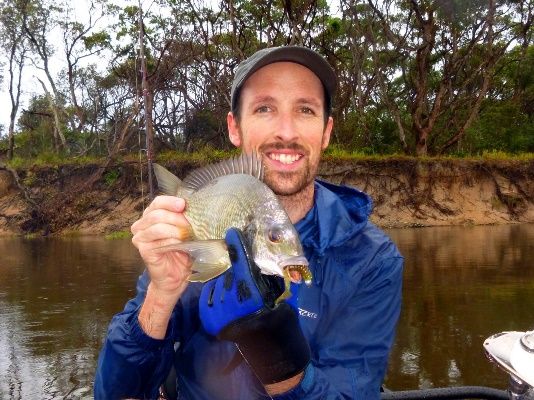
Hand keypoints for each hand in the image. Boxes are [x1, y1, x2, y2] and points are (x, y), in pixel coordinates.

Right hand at [131, 195, 191, 301]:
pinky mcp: (143, 250)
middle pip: (157, 213)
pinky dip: (172, 241)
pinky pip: (158, 241)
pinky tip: (180, 244)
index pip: (158, 202)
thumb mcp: (184, 231)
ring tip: (187, 235)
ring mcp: (140, 238)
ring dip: (175, 229)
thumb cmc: (181, 252)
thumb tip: (195, 208)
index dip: (170, 201)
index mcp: (151, 216)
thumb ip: (184, 219)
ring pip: (157, 226)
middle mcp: (141, 225)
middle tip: (190, 225)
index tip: (183, 204)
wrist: (176, 276)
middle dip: (176, 218)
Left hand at [199, 228, 309, 384]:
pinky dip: (214, 292)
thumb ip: (275, 270)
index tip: (232, 233)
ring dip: (225, 282)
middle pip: (229, 273)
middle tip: (239, 267)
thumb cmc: (278, 313)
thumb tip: (268, 250)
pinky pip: (208, 296)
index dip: (237, 246)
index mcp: (253, 293)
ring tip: (235, 287)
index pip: (241, 263)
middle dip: (234, 268)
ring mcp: (220, 312)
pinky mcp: (210, 319)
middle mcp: (234, 302)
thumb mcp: (281, 289)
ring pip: (218, 283)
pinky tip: (224, 294)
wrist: (268, 344)